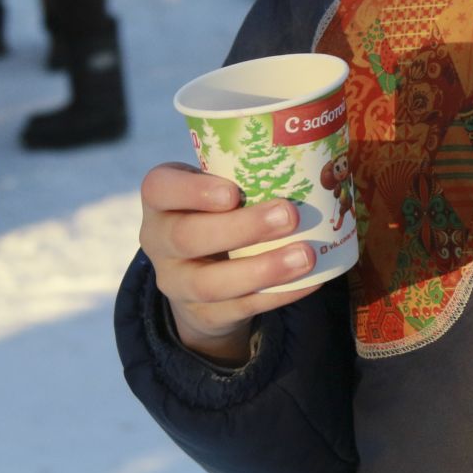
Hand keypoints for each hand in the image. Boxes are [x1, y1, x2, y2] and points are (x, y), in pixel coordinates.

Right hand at [138, 162, 325, 364]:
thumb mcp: (217, 186)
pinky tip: (310, 281)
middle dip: (241, 228)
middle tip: (290, 216)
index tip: (233, 192)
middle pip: (187, 238)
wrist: (198, 274)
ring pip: (209, 284)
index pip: (159, 188)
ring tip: (306, 256)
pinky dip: (277, 296)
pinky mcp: (202, 315)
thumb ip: (245, 175)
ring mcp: (176, 282)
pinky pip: (238, 309)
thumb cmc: (217, 211)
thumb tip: (314, 157)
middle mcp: (158, 241)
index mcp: (161, 199)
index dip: (192, 191)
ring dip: (262, 270)